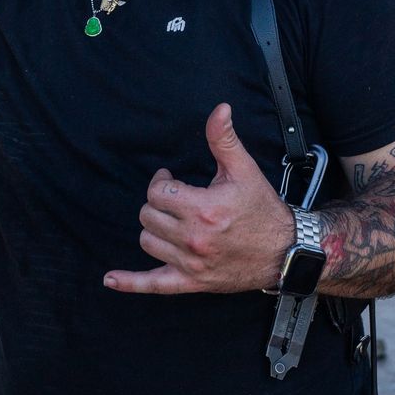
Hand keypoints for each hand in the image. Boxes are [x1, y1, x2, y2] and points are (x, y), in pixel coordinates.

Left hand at [103, 103, 294, 295]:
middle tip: (174, 199)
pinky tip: (110, 278)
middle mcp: (194, 238)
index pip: (157, 193)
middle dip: (158, 204)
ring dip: (154, 229)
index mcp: (204, 209)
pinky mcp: (192, 282)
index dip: (161, 182)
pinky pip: (153, 284)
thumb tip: (219, 109)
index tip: (171, 180)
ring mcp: (191, 263)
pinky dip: (131, 282)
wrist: (284, 252)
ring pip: (147, 242)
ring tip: (170, 221)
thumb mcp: (244, 170)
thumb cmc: (262, 209)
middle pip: (148, 216)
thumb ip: (224, 139)